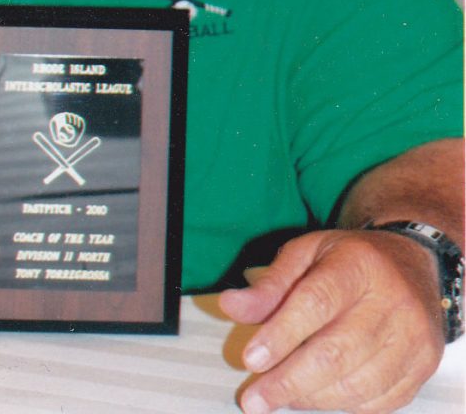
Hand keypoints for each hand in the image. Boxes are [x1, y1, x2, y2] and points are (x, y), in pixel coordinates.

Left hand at [219, 229, 443, 413]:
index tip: (250, 360)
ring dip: (311, 398)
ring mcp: (413, 338)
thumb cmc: (350, 260)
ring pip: (357, 384)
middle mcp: (392, 302)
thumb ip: (270, 284)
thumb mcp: (306, 254)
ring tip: (278, 397)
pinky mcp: (422, 367)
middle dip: (289, 381)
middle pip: (336, 352)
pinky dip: (341, 406)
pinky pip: (379, 402)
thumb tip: (230, 306)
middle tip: (255, 399)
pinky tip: (314, 397)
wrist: (413, 266)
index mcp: (358, 264)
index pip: (315, 303)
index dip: (280, 335)